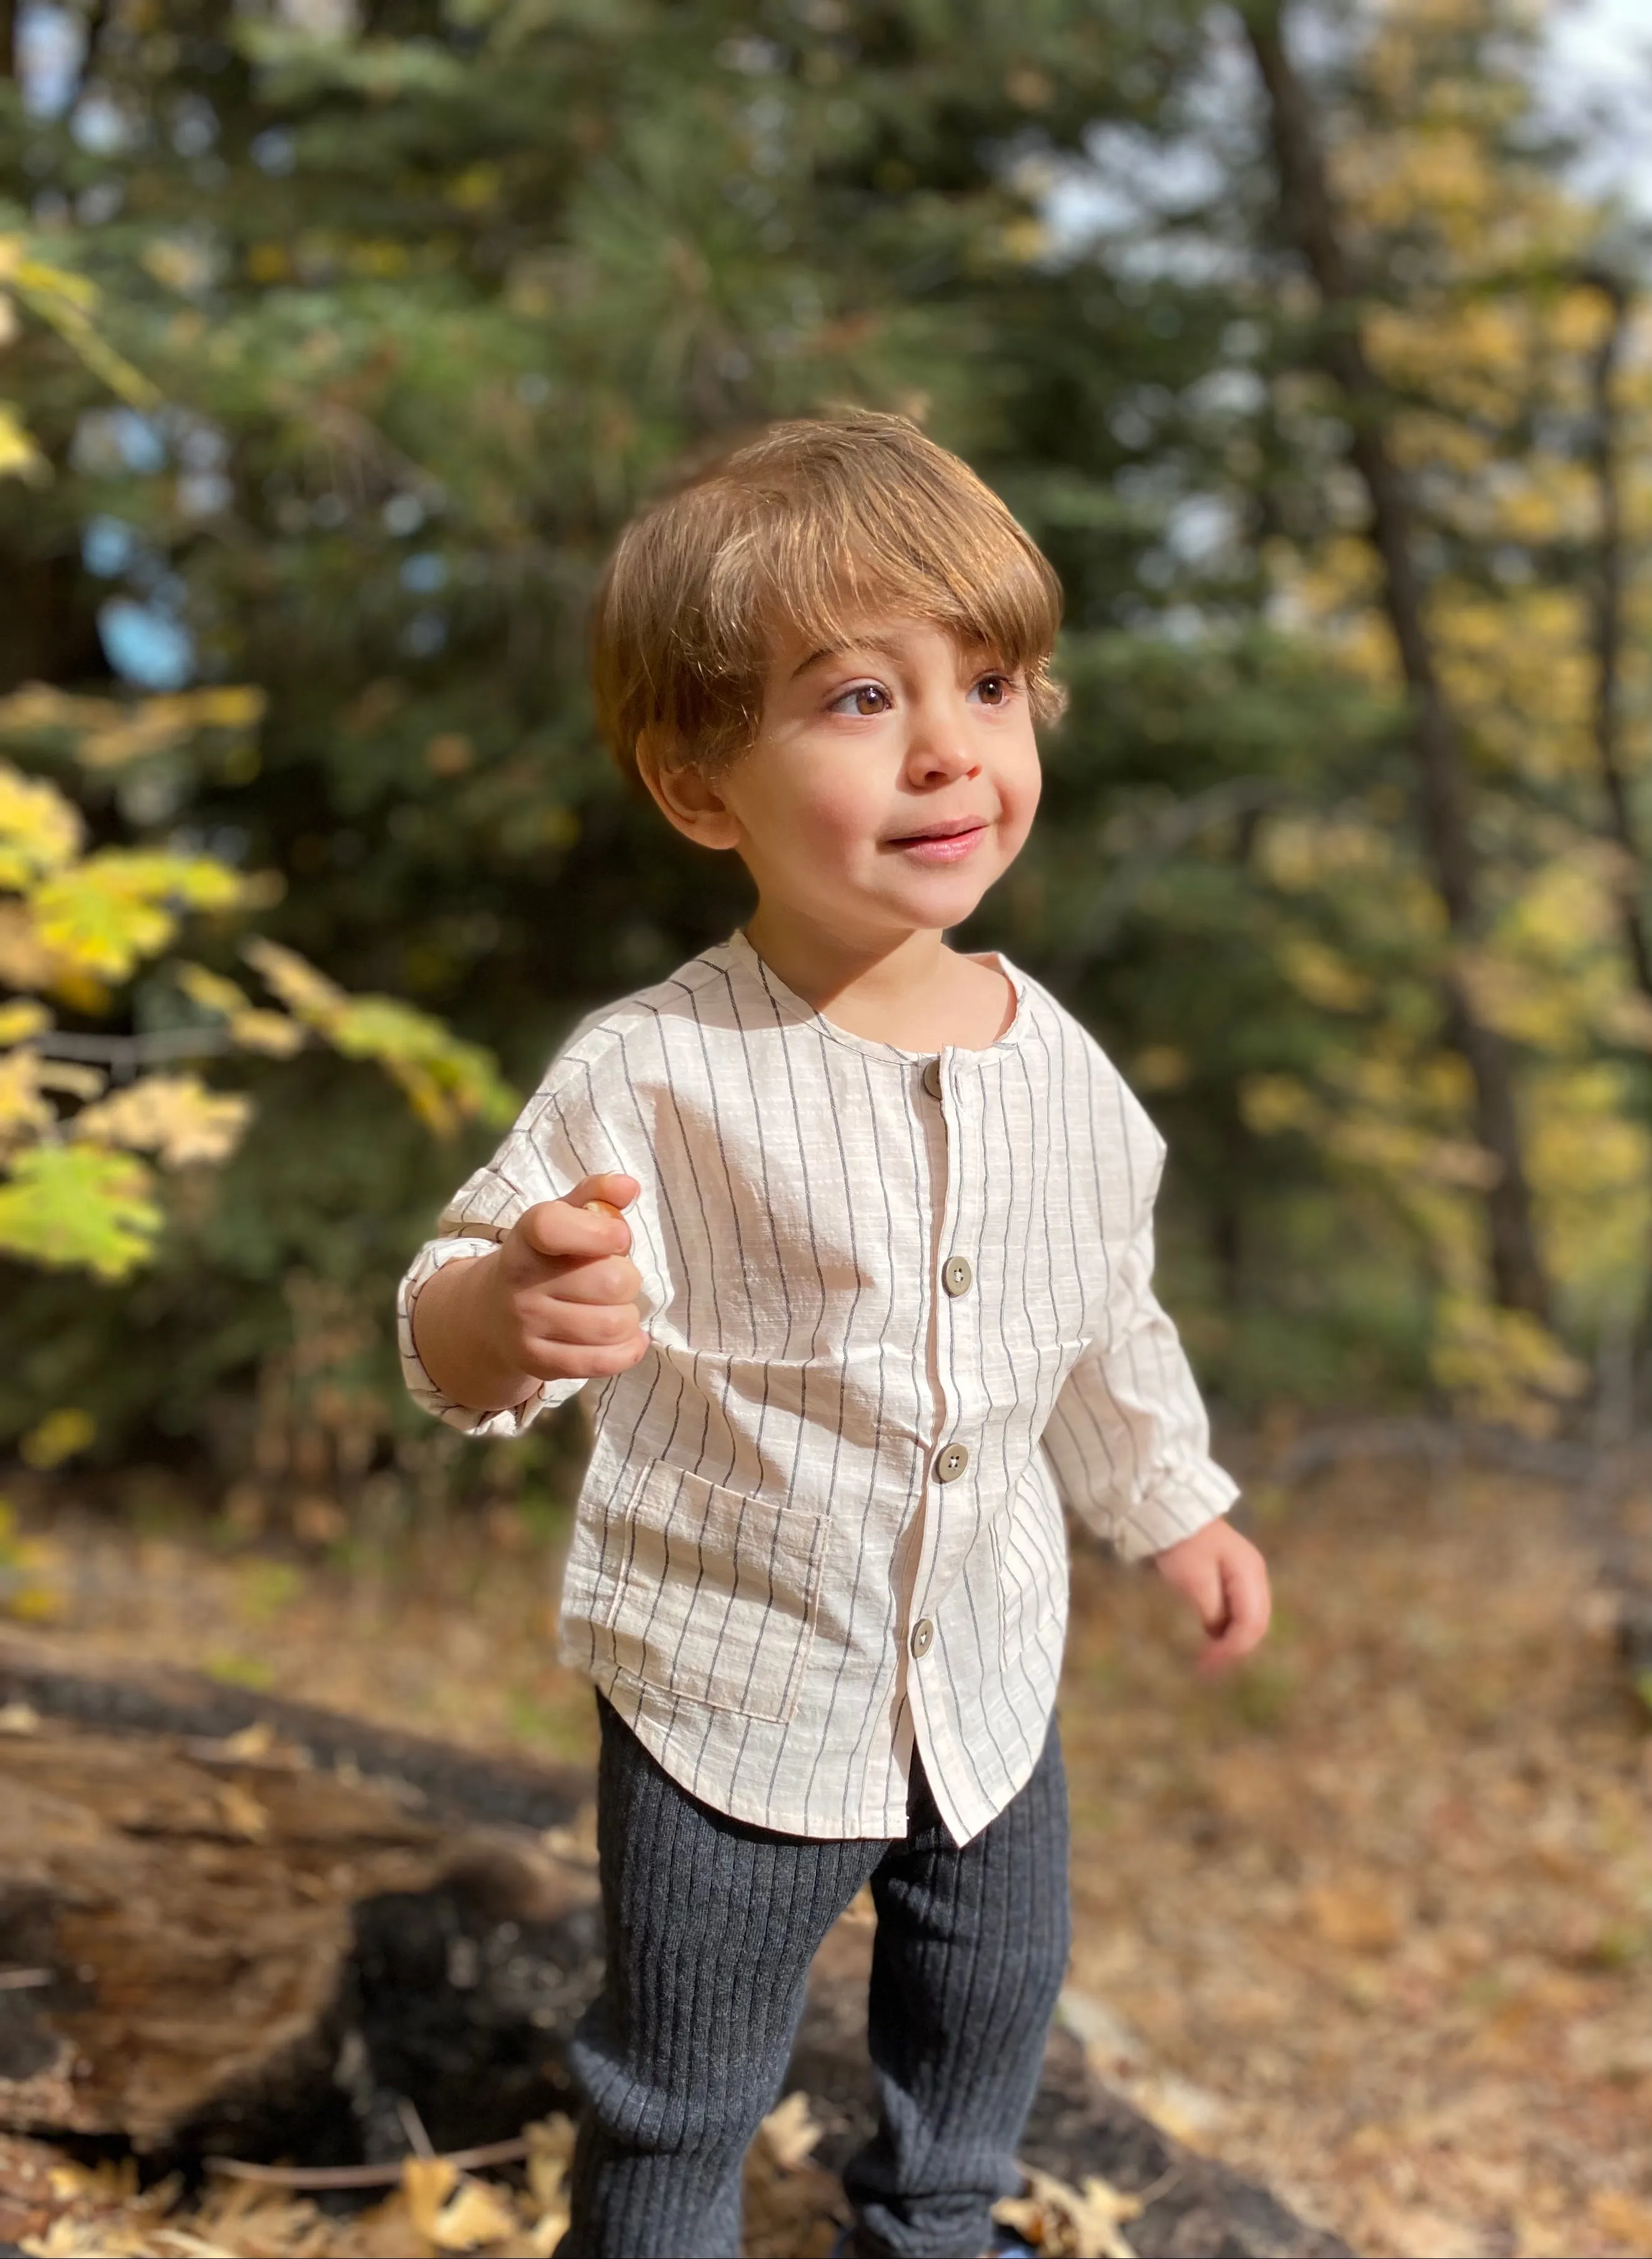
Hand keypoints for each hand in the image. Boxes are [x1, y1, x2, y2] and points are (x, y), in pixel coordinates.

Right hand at [481, 1172, 649, 1385]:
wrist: (491, 1314)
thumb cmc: (545, 1258)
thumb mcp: (562, 1218)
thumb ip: (596, 1194)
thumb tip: (629, 1186)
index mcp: (525, 1239)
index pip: (551, 1226)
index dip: (598, 1230)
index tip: (619, 1236)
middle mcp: (519, 1283)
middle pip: (608, 1282)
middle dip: (628, 1277)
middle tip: (616, 1276)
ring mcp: (526, 1327)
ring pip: (613, 1325)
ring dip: (629, 1315)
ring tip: (616, 1307)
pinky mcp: (538, 1363)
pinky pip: (603, 1361)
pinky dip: (629, 1349)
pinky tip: (628, 1337)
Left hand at [1151, 1518, 1270, 1674]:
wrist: (1172, 1511)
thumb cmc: (1183, 1545)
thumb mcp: (1195, 1581)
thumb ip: (1212, 1611)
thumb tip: (1219, 1635)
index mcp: (1249, 1575)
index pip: (1251, 1623)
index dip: (1231, 1649)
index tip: (1207, 1664)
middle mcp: (1255, 1576)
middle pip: (1257, 1623)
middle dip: (1235, 1648)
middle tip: (1208, 1667)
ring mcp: (1248, 1575)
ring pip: (1251, 1618)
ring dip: (1233, 1639)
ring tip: (1209, 1657)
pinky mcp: (1235, 1576)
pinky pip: (1240, 1609)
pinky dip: (1229, 1626)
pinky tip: (1212, 1637)